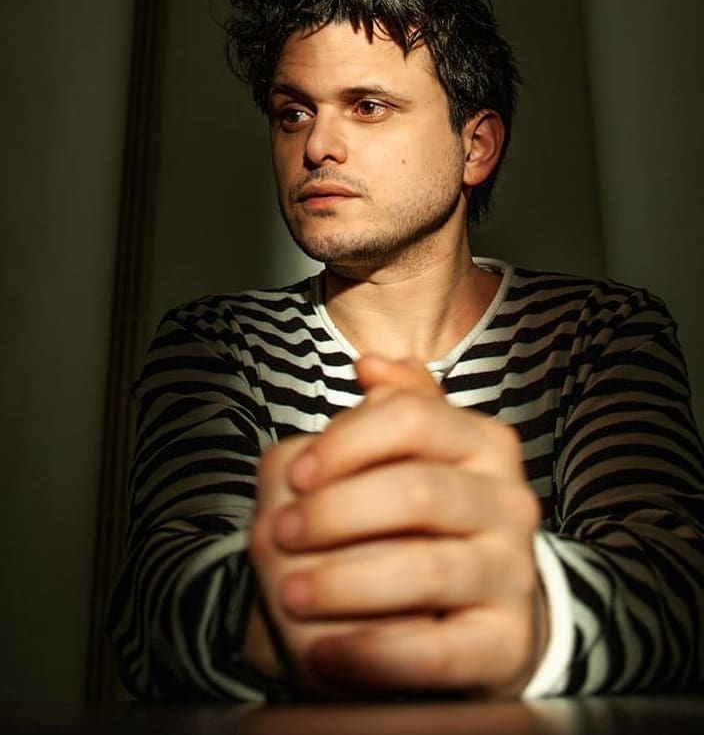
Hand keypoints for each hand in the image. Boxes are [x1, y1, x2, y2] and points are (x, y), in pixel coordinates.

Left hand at [251, 356, 545, 695]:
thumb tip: (370, 366)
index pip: (411, 419)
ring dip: (344, 582)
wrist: (481, 607)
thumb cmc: (432, 518)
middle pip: (417, 491)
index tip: (295, 475)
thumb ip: (397, 406)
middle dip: (336, 512)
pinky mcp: (505, 643)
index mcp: (485, 445)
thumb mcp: (420, 452)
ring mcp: (513, 573)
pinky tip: (323, 651)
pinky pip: (435, 652)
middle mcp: (510, 503)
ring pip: (426, 571)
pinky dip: (371, 652)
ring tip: (290, 593)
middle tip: (281, 533)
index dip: (344, 443)